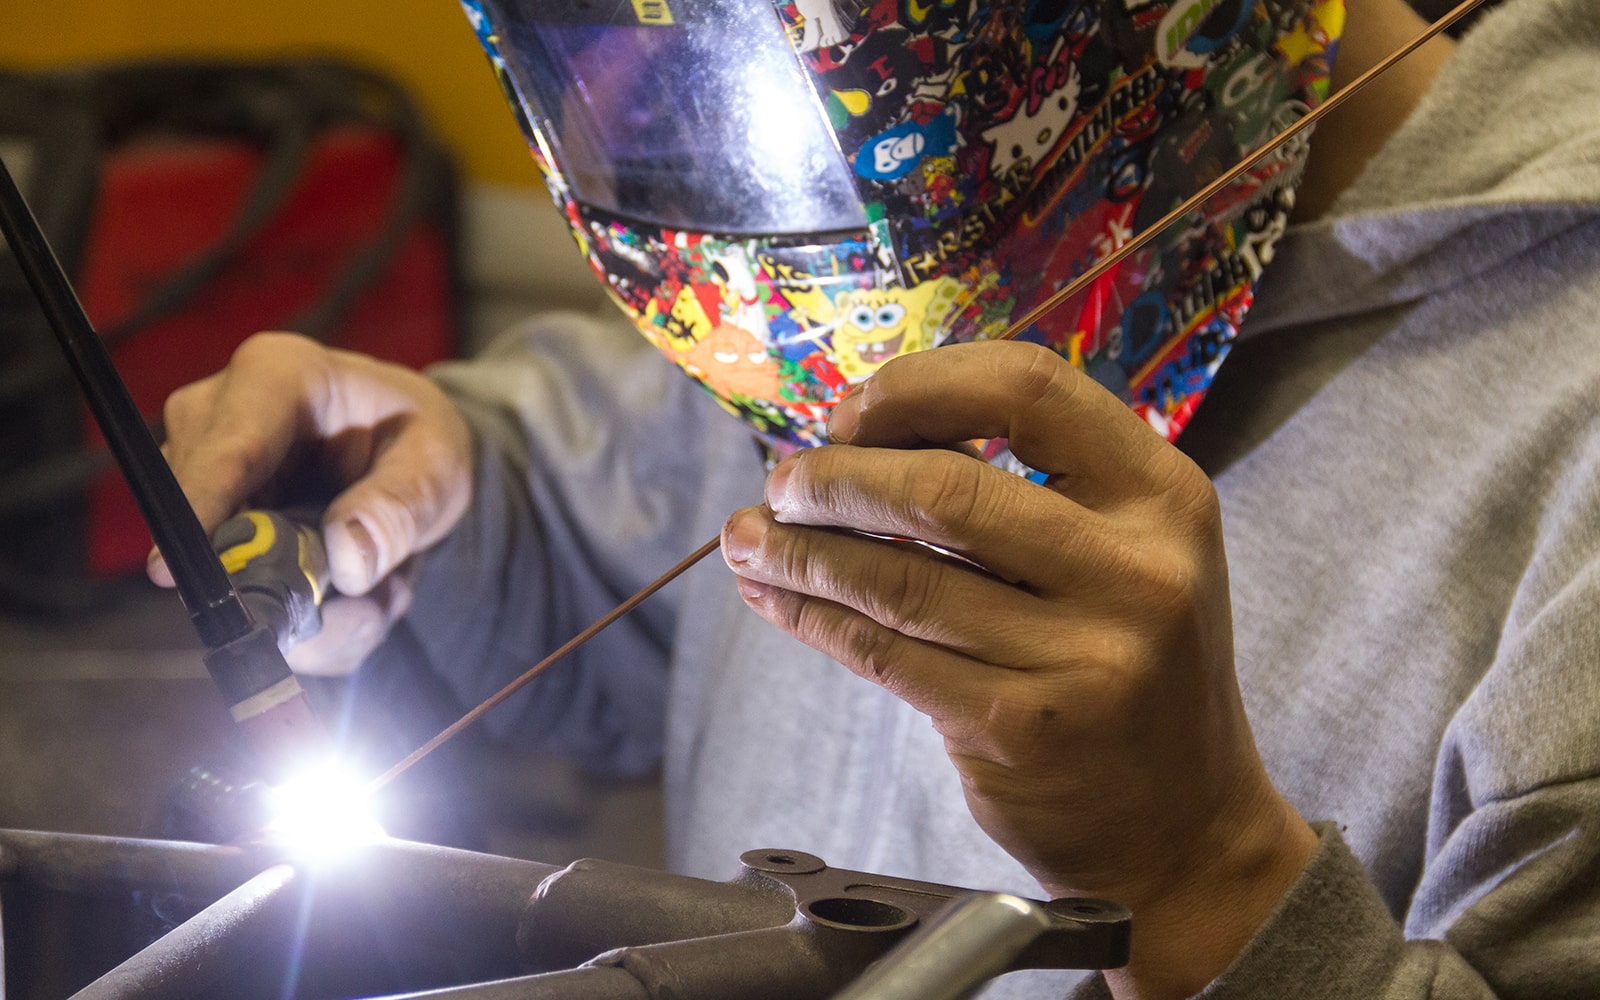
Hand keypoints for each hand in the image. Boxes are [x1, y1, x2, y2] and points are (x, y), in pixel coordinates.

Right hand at [152, 332, 472, 673]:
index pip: (227, 448)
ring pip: (217, 567)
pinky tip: (354, 600)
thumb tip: (345, 560)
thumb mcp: (436, 465)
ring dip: (303, 606)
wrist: (403, 454)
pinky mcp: (204, 521)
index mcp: (276, 376)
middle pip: (206, 519)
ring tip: (380, 595)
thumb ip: (400, 507)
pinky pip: (234, 591)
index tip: (170, 572)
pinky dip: (301, 617)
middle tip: (370, 605)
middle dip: (280, 582)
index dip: (201, 509)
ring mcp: (200, 471)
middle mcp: (216, 415)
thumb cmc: (415, 439)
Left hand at [721, 341, 1315, 997]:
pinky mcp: (1018, 727)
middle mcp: (1134, 569)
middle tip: (781, 484)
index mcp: (1163, 495)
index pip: (1029, 389)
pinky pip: (884, 652)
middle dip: (834, 479)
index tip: (850, 414)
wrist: (1183, 826)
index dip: (919, 388)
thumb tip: (851, 439)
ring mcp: (1080, 654)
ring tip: (748, 538)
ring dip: (800, 553)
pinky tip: (775, 597)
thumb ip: (1024, 488)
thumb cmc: (1128, 664)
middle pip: (944, 488)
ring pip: (898, 579)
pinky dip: (813, 616)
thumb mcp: (1122, 552)